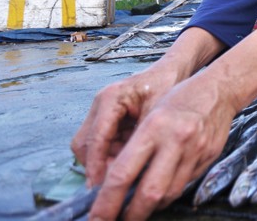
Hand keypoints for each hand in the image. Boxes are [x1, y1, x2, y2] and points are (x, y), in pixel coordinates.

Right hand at [71, 66, 178, 188]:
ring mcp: (102, 112)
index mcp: (110, 98)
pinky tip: (131, 160)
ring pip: (92, 147)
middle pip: (85, 144)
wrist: (171, 70)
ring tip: (128, 171)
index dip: (96, 164)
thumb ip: (144, 134)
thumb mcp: (159, 109)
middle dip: (96, 165)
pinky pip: (104, 144)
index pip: (96, 137)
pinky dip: (114, 155)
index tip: (101, 186)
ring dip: (106, 161)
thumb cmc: (166, 84)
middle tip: (114, 182)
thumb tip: (133, 165)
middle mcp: (100, 105)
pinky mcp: (109, 120)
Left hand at [87, 73, 236, 219]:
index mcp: (154, 126)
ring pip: (169, 194)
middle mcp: (175, 140)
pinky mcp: (209, 158)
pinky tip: (161, 193)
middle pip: (148, 193)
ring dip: (151, 207)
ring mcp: (195, 151)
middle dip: (131, 215)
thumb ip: (135, 148)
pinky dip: (169, 194)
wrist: (219, 90)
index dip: (106, 202)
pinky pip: (185, 185)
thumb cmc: (179, 99)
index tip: (97, 217)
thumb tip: (114, 183)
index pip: (123, 173)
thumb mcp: (150, 114)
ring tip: (139, 210)